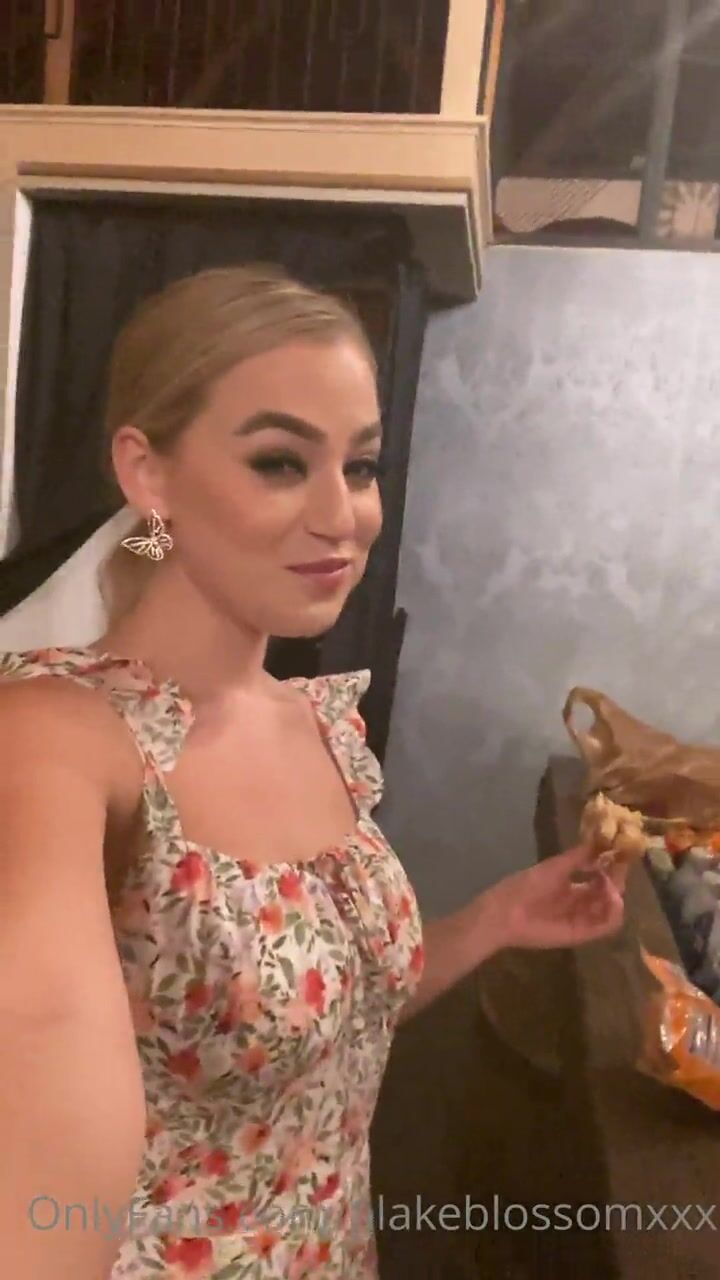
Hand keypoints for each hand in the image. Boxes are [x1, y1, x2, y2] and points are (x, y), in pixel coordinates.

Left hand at [483, 844, 627, 951]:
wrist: (506, 912)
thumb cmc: (527, 885)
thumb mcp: (555, 866)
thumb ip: (578, 856)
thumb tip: (601, 841)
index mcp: (570, 887)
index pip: (599, 879)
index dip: (609, 869)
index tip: (618, 857)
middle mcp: (578, 903)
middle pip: (606, 895)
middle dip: (615, 882)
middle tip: (618, 872)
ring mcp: (580, 919)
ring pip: (609, 911)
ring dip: (616, 898)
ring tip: (613, 887)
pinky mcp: (580, 934)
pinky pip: (604, 927)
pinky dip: (613, 914)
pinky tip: (613, 900)